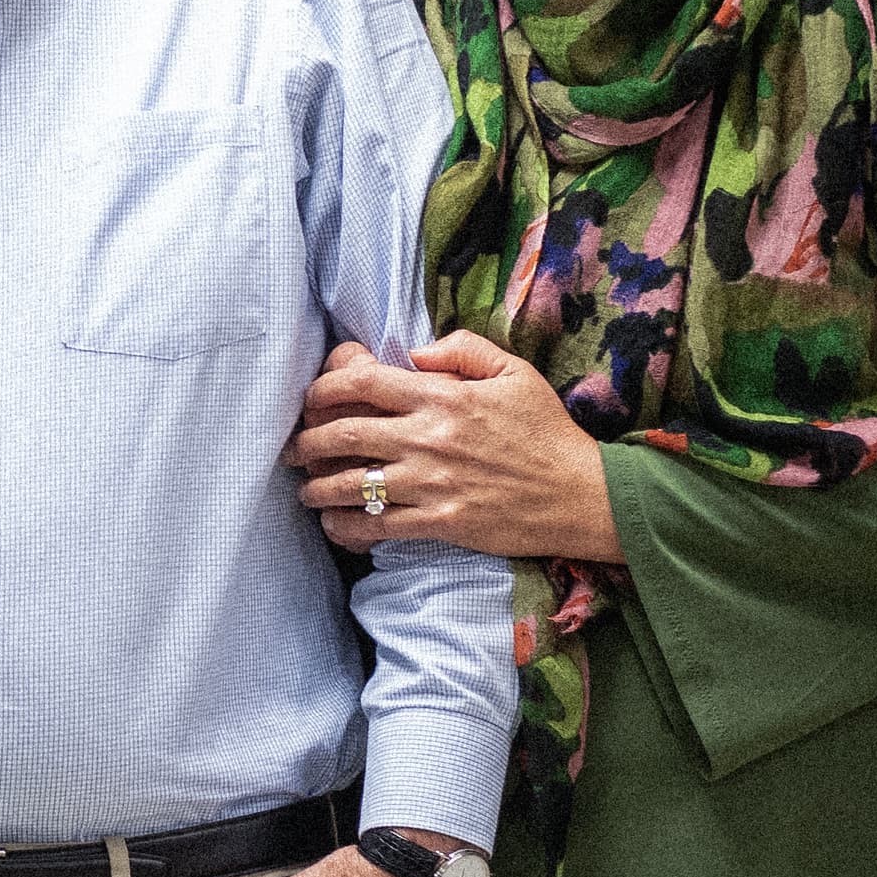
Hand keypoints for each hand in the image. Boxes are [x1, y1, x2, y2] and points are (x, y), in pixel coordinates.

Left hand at [287, 330, 621, 562]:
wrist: (584, 495)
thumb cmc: (548, 432)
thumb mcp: (515, 372)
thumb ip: (463, 349)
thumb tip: (415, 353)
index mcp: (442, 396)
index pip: (361, 382)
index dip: (322, 388)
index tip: (311, 399)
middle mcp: (428, 437)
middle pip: (341, 433)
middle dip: (305, 442)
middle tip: (293, 449)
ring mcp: (431, 483)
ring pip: (349, 484)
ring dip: (315, 488)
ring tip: (305, 490)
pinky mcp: (440, 522)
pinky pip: (375, 526)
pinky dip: (344, 527)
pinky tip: (333, 525)